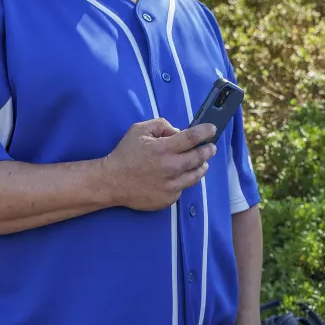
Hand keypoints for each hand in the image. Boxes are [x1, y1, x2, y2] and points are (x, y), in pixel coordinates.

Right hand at [101, 118, 215, 210]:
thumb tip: (177, 131)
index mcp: (163, 149)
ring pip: (196, 175)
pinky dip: (184, 180)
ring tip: (202, 162)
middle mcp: (170, 167)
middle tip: (211, 147)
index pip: (192, 137)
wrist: (112, 182)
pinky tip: (179, 176)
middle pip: (199, 157)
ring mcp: (171, 185)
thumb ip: (161, 125)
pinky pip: (183, 188)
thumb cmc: (125, 154)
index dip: (205, 132)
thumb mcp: (139, 130)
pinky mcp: (169, 198)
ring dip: (201, 166)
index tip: (212, 129)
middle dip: (208, 150)